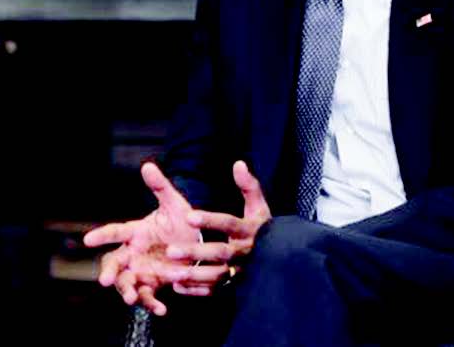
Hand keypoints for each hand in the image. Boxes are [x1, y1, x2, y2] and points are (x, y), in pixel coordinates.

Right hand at [83, 162, 200, 314]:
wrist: (198, 244)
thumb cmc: (182, 222)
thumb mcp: (174, 204)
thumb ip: (160, 187)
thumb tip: (148, 165)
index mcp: (135, 232)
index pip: (114, 232)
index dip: (101, 236)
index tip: (87, 240)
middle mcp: (134, 252)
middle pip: (115, 262)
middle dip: (109, 271)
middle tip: (104, 280)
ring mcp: (142, 269)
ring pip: (127, 282)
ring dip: (127, 291)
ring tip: (130, 299)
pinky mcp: (154, 284)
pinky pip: (148, 296)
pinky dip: (151, 303)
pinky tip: (161, 309)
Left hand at [154, 161, 270, 295]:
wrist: (283, 258)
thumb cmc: (264, 228)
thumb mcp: (260, 206)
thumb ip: (249, 186)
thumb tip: (238, 163)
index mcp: (249, 230)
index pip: (229, 224)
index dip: (210, 220)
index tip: (188, 216)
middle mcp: (244, 252)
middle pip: (219, 253)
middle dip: (195, 252)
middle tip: (170, 251)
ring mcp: (241, 271)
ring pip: (216, 275)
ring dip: (194, 275)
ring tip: (170, 272)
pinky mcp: (236, 285)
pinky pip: (216, 290)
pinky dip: (197, 290)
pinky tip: (177, 286)